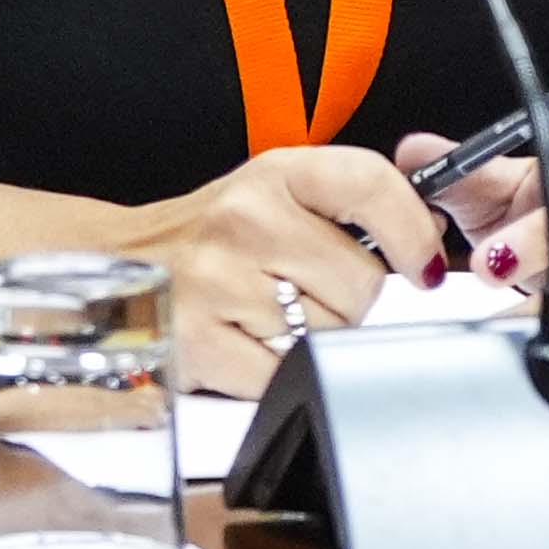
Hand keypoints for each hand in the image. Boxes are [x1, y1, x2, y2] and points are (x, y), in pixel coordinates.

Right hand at [104, 144, 443, 397]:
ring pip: (329, 333)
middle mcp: (244, 219)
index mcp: (275, 173)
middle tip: (304, 290)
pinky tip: (248, 345)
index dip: (412, 232)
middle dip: (349, 299)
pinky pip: (285, 374)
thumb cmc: (216, 236)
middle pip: (362, 282)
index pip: (372, 185)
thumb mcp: (280, 193)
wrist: (118, 264)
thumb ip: (354, 204)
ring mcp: (217, 282)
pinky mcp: (197, 343)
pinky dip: (278, 372)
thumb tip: (430, 237)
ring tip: (268, 314)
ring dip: (313, 336)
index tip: (425, 266)